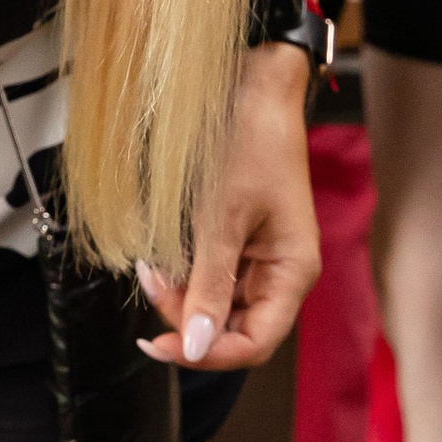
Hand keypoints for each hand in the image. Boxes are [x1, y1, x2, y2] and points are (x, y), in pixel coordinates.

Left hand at [135, 48, 318, 372]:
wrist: (251, 87)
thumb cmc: (247, 143)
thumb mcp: (220, 220)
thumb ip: (207, 286)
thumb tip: (195, 347)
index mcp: (292, 272)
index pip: (253, 344)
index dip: (207, 354)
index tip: (159, 344)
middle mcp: (280, 273)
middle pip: (231, 328)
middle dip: (185, 318)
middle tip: (149, 283)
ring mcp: (259, 259)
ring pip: (214, 305)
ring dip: (179, 295)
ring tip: (151, 264)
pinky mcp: (238, 243)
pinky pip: (209, 278)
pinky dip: (182, 274)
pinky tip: (161, 255)